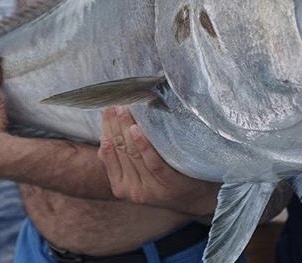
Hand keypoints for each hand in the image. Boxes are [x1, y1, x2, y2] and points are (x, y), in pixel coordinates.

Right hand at [98, 106, 219, 216]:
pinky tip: (137, 129)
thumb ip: (123, 160)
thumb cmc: (164, 177)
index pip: (109, 154)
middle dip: (114, 126)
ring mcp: (152, 189)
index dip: (106, 131)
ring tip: (123, 111)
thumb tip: (105, 138)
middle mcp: (133, 191)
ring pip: (133, 155)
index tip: (106, 111)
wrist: (195, 196)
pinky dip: (143, 146)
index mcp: (121, 187)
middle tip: (113, 106)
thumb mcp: (139, 173)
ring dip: (125, 130)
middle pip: (120, 151)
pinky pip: (153, 163)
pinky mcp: (169, 185)